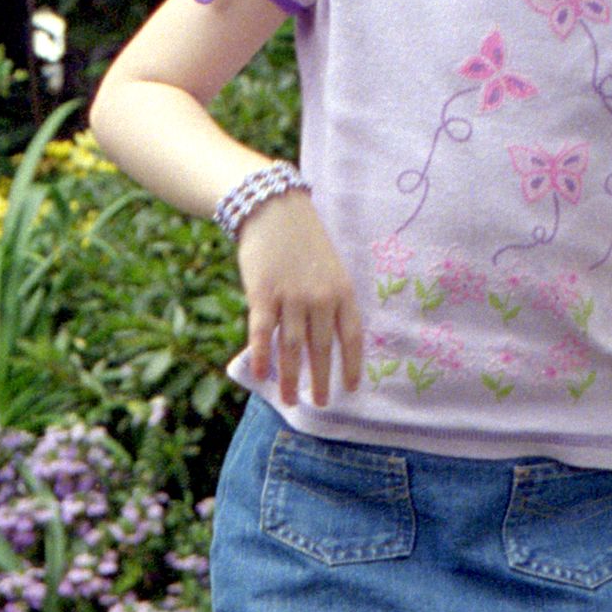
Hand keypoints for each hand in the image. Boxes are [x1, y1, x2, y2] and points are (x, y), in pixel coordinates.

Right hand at [231, 194, 362, 408]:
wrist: (272, 209)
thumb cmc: (302, 238)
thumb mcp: (329, 266)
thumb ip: (329, 298)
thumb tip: (324, 335)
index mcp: (342, 291)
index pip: (351, 338)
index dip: (352, 365)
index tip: (352, 388)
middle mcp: (319, 298)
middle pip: (322, 349)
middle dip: (321, 380)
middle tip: (320, 403)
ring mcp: (291, 297)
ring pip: (292, 347)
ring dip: (291, 377)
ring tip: (290, 400)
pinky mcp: (262, 294)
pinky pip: (263, 332)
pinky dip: (261, 355)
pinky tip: (259, 374)